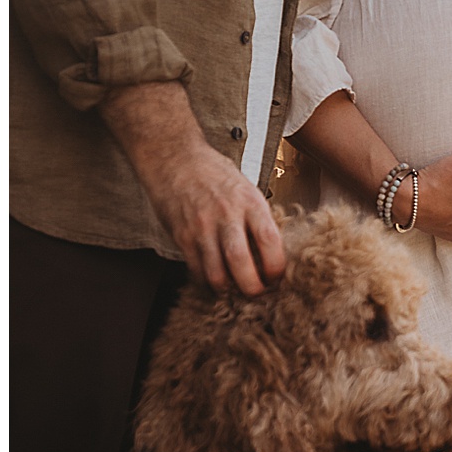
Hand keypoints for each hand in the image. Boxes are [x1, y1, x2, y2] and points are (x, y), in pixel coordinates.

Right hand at [101, 83, 283, 294]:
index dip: (277, 269)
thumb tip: (274, 255)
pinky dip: (207, 282)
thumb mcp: (246, 190)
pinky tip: (213, 278)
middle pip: (242, 265)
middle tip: (257, 293)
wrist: (174, 158)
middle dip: (253, 289)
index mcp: (250, 202)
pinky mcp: (182, 236)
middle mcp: (226, 215)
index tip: (277, 278)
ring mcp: (202, 227)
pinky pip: (196, 271)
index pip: (270, 243)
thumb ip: (259, 220)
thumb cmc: (215, 175)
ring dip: (229, 290)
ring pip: (217, 275)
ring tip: (235, 288)